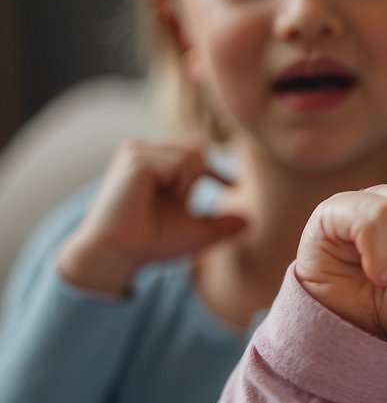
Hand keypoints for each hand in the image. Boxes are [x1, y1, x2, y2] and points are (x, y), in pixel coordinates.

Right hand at [56, 140, 247, 294]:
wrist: (118, 254)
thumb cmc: (151, 242)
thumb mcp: (197, 232)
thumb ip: (223, 225)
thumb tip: (251, 221)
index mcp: (153, 161)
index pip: (196, 148)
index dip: (216, 167)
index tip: (234, 186)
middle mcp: (143, 150)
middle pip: (199, 147)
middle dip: (203, 176)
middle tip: (185, 203)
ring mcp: (137, 150)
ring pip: (193, 154)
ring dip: (191, 184)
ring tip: (172, 202)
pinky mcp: (136, 158)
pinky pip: (181, 163)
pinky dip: (181, 185)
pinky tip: (161, 199)